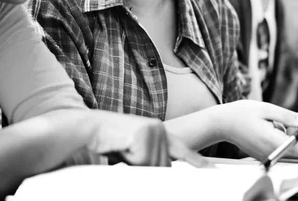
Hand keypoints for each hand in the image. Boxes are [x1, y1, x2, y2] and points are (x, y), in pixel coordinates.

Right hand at [85, 111, 205, 166]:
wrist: (89, 128)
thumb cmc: (108, 142)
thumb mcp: (134, 151)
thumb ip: (148, 158)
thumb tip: (163, 170)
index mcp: (158, 132)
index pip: (180, 149)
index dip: (194, 160)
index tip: (208, 168)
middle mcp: (160, 129)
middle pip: (163, 166)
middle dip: (146, 168)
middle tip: (128, 154)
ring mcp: (154, 130)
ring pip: (152, 166)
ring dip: (136, 165)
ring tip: (123, 150)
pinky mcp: (144, 134)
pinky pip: (142, 161)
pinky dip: (130, 160)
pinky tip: (121, 147)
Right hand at [215, 100, 297, 160]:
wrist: (221, 123)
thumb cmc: (242, 113)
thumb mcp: (267, 109)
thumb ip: (288, 117)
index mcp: (272, 141)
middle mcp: (269, 151)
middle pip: (295, 148)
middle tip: (294, 117)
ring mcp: (264, 154)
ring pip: (286, 146)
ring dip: (287, 133)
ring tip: (273, 119)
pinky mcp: (260, 154)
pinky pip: (277, 147)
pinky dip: (279, 136)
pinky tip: (267, 125)